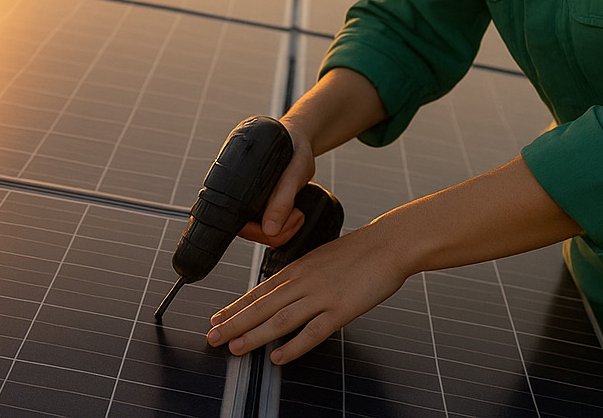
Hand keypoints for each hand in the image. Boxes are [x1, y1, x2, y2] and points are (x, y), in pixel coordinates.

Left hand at [207, 220, 407, 363]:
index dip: (236, 307)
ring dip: (254, 335)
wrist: (389, 244)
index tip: (217, 319)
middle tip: (213, 337)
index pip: (259, 291)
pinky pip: (312, 331)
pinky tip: (278, 357)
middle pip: (262, 306)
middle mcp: (304, 281)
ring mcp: (322, 296)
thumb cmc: (360, 252)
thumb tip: (283, 291)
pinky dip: (293, 346)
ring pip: (280, 319)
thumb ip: (302, 275)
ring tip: (235, 348)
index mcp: (298, 268)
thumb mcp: (321, 258)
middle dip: (234, 323)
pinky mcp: (341, 310)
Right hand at [237, 117, 316, 246]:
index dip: (260, 232)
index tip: (283, 225)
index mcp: (235, 186)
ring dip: (283, 230)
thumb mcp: (293, 174)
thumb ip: (282, 201)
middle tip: (298, 216)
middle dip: (278, 232)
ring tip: (298, 213)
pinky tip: (295, 214)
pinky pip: (268, 227)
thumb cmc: (292, 149)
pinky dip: (283, 226)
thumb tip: (270, 230)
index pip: (238, 225)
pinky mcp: (261, 206)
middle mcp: (238, 196)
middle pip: (251, 232)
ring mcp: (250, 202)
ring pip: (261, 232)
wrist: (297, 139)